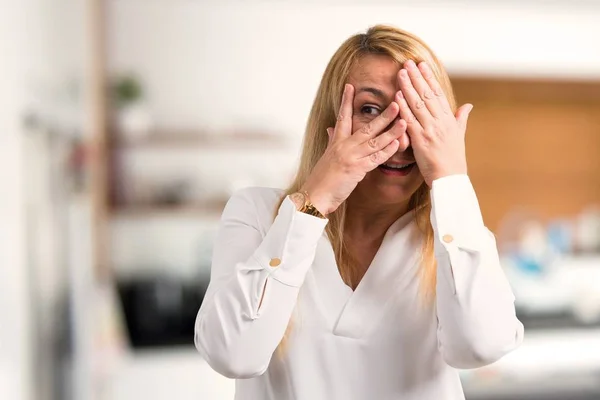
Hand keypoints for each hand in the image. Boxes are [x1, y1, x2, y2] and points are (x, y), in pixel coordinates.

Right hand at [300, 83, 406, 214]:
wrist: (314, 195)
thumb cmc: (321, 178)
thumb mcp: (326, 156)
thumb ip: (331, 140)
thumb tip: (330, 128)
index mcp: (336, 142)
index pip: (342, 117)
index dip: (346, 101)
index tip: (350, 86)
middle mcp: (344, 146)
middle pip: (366, 127)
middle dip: (383, 115)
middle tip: (396, 101)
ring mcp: (351, 157)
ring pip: (375, 141)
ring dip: (391, 131)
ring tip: (403, 120)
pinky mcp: (357, 170)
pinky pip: (375, 159)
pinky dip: (387, 151)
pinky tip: (397, 144)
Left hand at [395, 60, 472, 186]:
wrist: (450, 178)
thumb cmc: (453, 159)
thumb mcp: (459, 135)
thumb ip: (461, 118)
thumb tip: (468, 105)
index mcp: (449, 119)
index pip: (438, 93)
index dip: (429, 78)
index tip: (422, 65)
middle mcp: (440, 122)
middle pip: (427, 95)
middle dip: (417, 77)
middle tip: (407, 63)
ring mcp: (430, 130)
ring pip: (418, 104)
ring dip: (408, 87)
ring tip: (400, 73)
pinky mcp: (421, 140)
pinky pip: (410, 121)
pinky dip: (404, 108)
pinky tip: (397, 97)